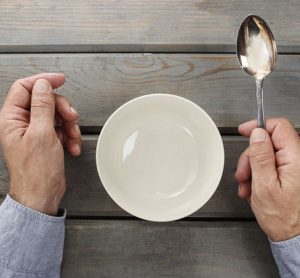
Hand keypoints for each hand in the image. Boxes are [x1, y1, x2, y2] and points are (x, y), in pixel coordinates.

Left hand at [0, 73, 80, 214]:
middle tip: (72, 118)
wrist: (42, 194)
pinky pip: (61, 128)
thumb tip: (43, 85)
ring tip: (73, 138)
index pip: (25, 88)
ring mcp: (35, 131)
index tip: (60, 80)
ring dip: (69, 124)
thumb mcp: (42, 133)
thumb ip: (42, 106)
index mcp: (12, 118)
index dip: (43, 82)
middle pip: (45, 101)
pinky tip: (72, 147)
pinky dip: (70, 136)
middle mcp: (22, 123)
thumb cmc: (36, 171)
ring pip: (56, 114)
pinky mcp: (47, 140)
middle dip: (62, 109)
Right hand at [235, 118, 299, 240]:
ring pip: (267, 155)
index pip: (278, 126)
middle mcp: (298, 160)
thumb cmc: (284, 218)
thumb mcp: (264, 185)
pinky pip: (270, 166)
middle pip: (269, 143)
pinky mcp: (291, 175)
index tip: (244, 131)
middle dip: (250, 157)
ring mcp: (295, 167)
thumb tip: (257, 134)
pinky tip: (253, 188)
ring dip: (252, 169)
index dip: (258, 127)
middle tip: (242, 174)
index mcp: (296, 158)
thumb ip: (260, 157)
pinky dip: (258, 175)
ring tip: (247, 186)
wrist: (295, 237)